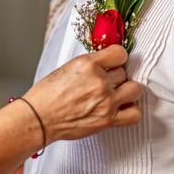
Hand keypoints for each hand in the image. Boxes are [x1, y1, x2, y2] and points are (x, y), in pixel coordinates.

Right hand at [23, 44, 141, 142]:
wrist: (39, 118)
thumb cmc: (46, 96)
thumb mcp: (66, 68)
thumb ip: (89, 65)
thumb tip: (104, 64)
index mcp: (87, 64)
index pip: (119, 53)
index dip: (117, 58)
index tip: (114, 62)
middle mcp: (99, 81)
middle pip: (124, 72)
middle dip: (116, 76)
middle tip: (105, 82)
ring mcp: (106, 101)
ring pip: (134, 89)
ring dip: (127, 91)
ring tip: (117, 93)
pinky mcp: (108, 120)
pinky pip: (134, 113)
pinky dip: (131, 110)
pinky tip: (121, 108)